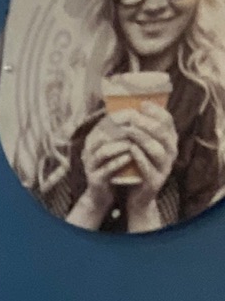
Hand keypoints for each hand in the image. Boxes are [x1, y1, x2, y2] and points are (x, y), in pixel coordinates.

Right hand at [67, 113, 130, 224]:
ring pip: (103, 151)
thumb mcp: (118, 145)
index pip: (105, 121)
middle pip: (103, 134)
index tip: (138, 111)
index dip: (121, 115)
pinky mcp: (95, 180)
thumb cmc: (115, 165)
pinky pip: (106, 169)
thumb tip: (146, 108)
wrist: (103, 194)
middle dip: (122, 128)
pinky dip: (118, 162)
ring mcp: (90, 165)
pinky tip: (130, 157)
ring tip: (135, 141)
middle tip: (139, 124)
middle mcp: (89, 150)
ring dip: (120, 145)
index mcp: (94, 138)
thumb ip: (126, 129)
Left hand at [120, 105, 177, 228]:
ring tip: (129, 129)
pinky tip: (130, 148)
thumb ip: (140, 129)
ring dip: (143, 138)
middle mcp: (171, 153)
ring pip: (157, 149)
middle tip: (132, 115)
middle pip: (163, 133)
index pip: (167, 121)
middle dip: (147, 122)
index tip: (141, 103)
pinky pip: (148, 167)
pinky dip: (139, 156)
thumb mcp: (141, 146)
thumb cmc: (137, 166)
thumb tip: (130, 106)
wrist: (137, 197)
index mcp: (169, 141)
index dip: (156, 111)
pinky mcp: (155, 181)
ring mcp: (164, 168)